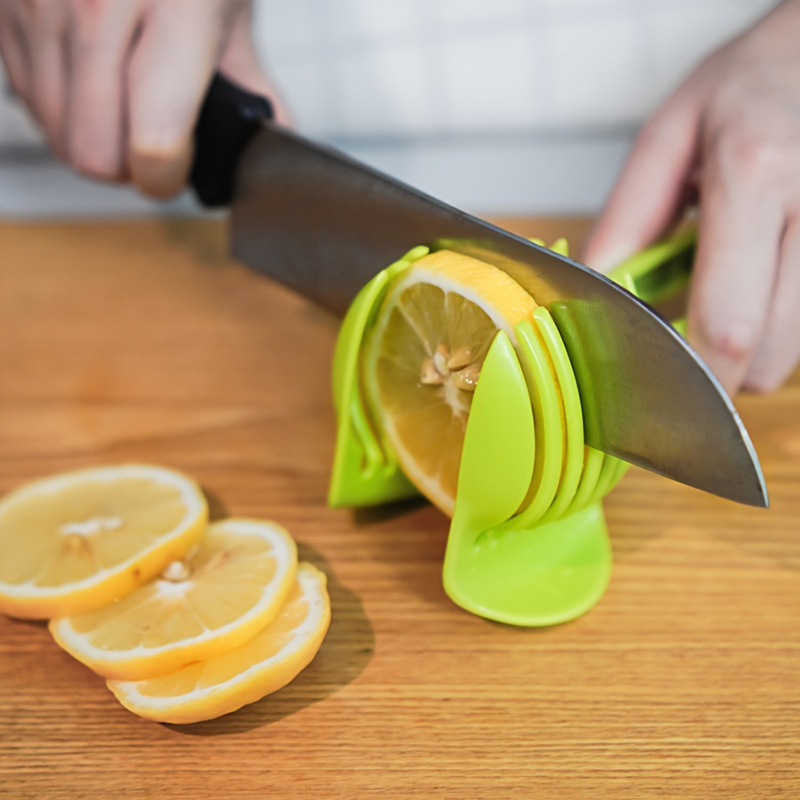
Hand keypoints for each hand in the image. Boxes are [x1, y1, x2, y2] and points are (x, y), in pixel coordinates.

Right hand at [0, 0, 287, 197]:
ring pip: (55, 134)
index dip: (168, 177)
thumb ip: (250, 80)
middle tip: (153, 145)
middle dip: (128, 167)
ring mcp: (38, 2)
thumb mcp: (230, 4)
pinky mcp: (4, 7)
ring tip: (123, 109)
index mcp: (176, 8)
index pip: (155, 142)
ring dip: (94, 139)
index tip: (179, 170)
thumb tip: (270, 141)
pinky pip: (25, 98)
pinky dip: (60, 107)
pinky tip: (90, 79)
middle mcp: (97, 3)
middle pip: (94, 153)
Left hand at [583, 0, 799, 394]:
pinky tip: (758, 280)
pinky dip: (779, 323)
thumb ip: (628, 214)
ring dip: (752, 343)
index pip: (728, 320)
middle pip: (768, 355)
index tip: (661, 376)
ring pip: (794, 348)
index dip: (694, 370)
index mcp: (755, 175)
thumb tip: (599, 284)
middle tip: (689, 335)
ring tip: (729, 288)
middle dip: (720, 368)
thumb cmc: (748, 89)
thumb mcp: (669, 133)